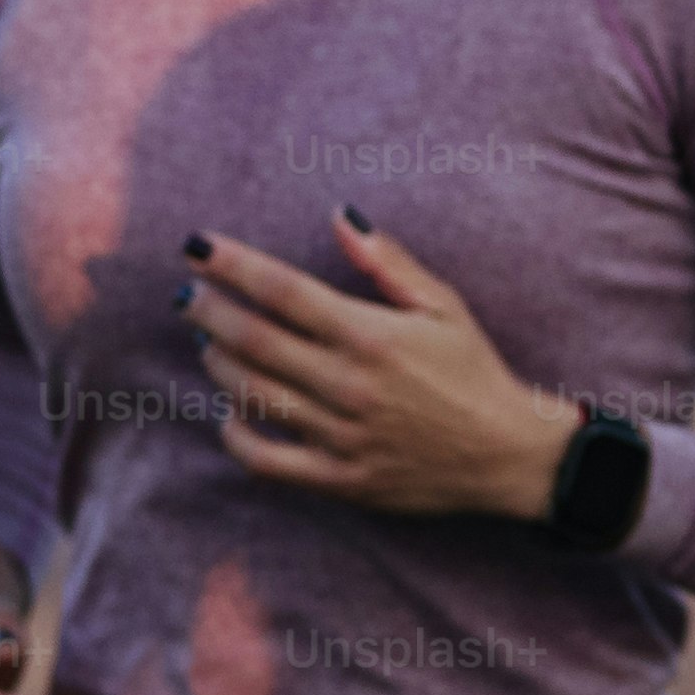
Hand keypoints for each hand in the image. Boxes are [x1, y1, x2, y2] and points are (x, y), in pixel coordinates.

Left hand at [182, 208, 584, 518]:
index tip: (198, 246)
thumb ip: (386, 262)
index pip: (283, 290)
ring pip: (253, 394)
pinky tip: (230, 411)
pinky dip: (236, 435)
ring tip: (210, 342)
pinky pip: (267, 459)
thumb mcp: (443, 305)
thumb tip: (339, 215)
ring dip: (219, 363)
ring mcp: (341, 435)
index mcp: (372, 335)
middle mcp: (349, 384)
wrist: (507, 454)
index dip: (233, 265)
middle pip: (254, 339)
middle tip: (187, 295)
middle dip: (210, 310)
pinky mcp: (340, 479)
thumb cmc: (474, 371)